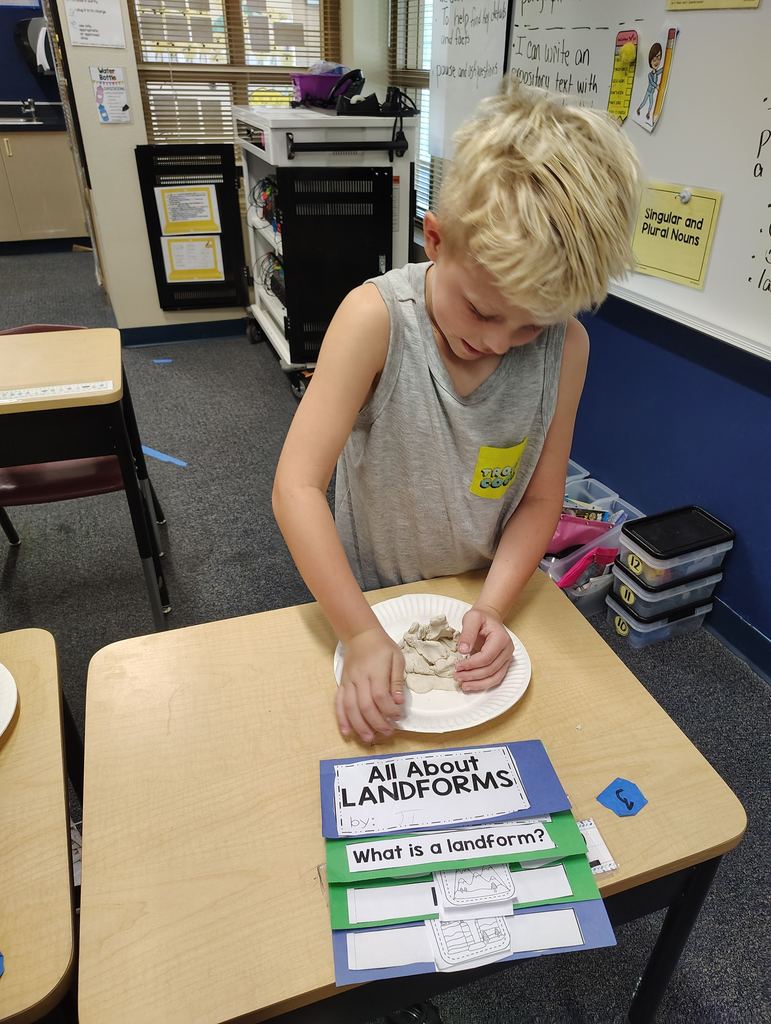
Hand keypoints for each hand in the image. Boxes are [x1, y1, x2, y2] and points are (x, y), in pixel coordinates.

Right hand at [336, 627, 404, 742]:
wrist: (360, 635)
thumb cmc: (382, 647)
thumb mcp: (397, 658)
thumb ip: (397, 680)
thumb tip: (400, 702)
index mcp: (375, 671)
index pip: (381, 696)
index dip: (390, 710)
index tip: (399, 716)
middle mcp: (359, 678)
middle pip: (365, 706)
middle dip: (377, 723)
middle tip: (387, 732)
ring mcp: (348, 682)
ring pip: (350, 708)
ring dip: (359, 726)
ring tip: (369, 738)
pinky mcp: (342, 684)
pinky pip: (338, 703)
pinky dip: (341, 718)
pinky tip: (346, 731)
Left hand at [454, 606, 513, 692]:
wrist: (489, 618)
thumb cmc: (481, 618)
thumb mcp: (471, 618)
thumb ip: (467, 633)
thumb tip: (463, 651)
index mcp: (501, 638)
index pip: (487, 657)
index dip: (471, 664)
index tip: (457, 666)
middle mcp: (507, 650)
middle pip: (490, 669)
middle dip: (472, 675)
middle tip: (457, 676)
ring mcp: (507, 659)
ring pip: (495, 678)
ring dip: (478, 684)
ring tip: (463, 685)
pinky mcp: (503, 665)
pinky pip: (495, 678)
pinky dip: (483, 684)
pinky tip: (471, 685)